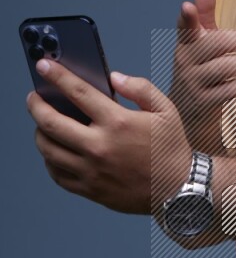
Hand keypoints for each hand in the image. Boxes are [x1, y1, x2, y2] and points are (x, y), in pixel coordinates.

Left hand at [27, 59, 191, 215]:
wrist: (180, 191)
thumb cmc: (172, 150)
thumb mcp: (166, 111)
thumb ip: (140, 88)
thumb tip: (113, 78)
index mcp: (118, 123)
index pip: (77, 92)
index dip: (56, 76)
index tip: (43, 66)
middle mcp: (100, 146)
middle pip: (50, 122)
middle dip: (35, 104)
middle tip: (34, 98)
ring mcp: (92, 170)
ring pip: (48, 149)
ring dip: (39, 133)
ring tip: (44, 125)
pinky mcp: (91, 189)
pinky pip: (57, 175)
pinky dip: (50, 160)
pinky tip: (56, 151)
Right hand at [171, 0, 235, 153]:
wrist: (189, 113)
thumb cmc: (201, 68)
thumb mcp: (201, 41)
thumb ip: (204, 13)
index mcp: (185, 43)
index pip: (185, 27)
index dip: (187, 17)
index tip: (187, 6)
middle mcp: (185, 61)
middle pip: (219, 43)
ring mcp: (193, 82)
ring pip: (230, 65)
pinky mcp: (205, 102)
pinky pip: (234, 87)